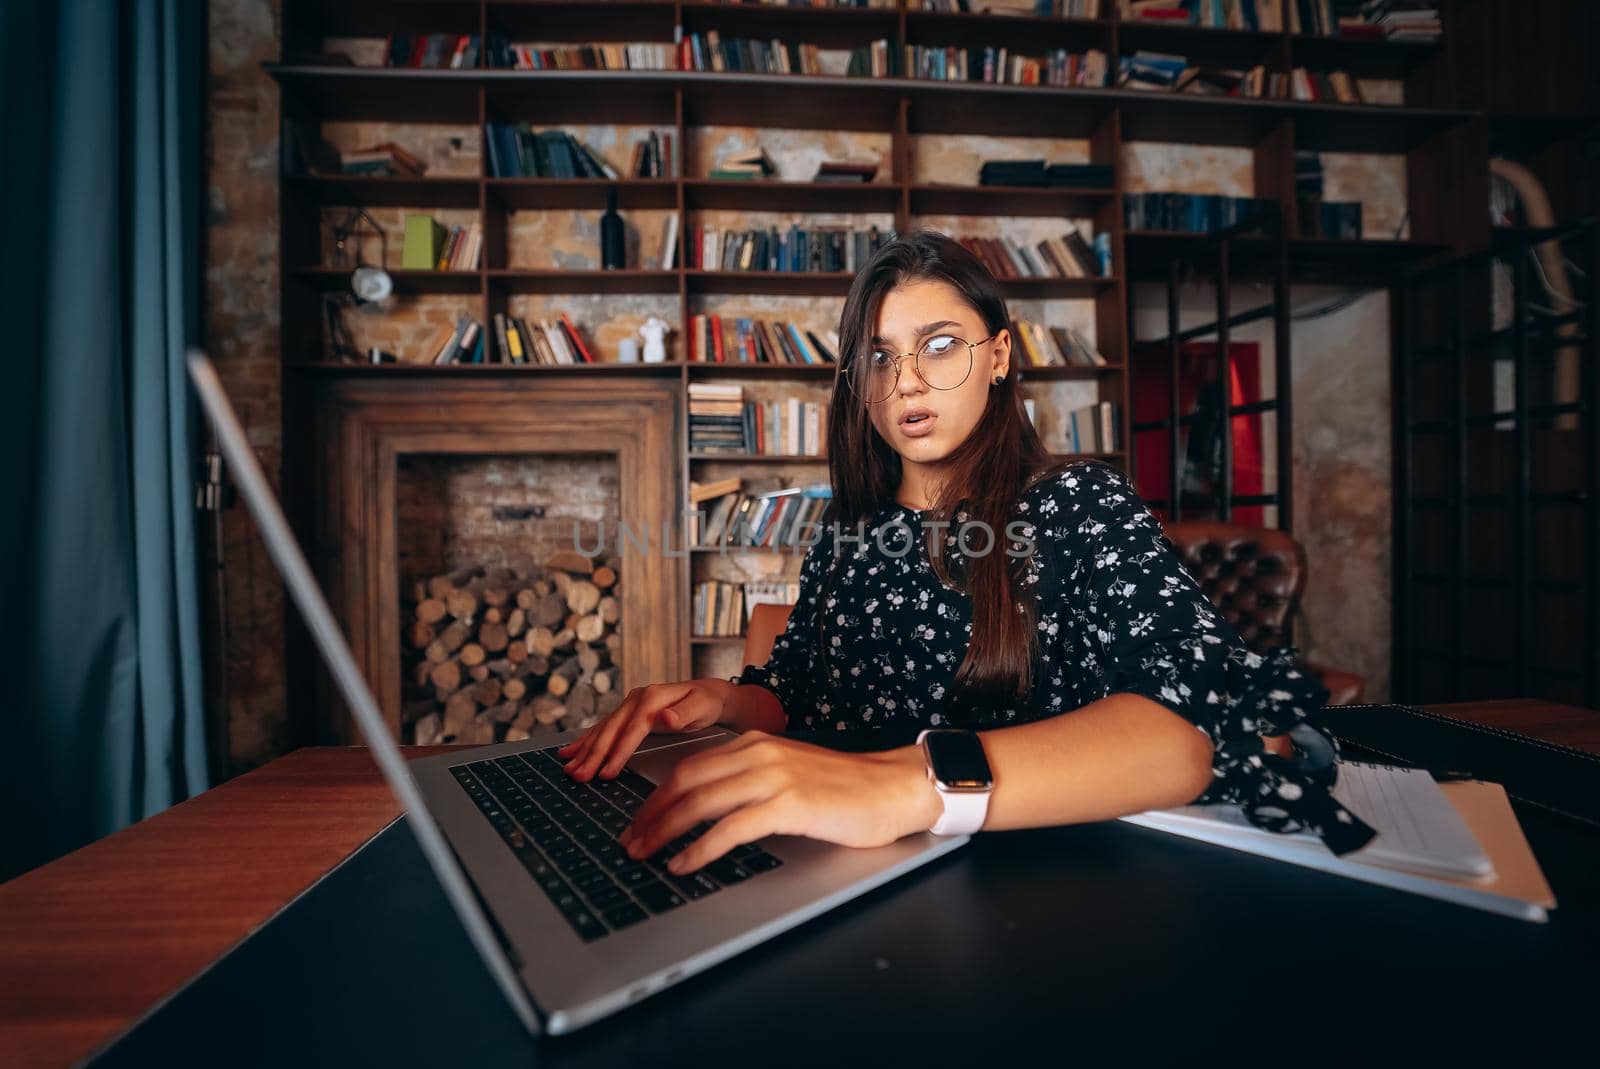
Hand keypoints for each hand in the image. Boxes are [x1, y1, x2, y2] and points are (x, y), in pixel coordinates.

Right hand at [558, 678, 734, 780]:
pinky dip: (585, 741)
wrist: (708, 693)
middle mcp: (636, 699)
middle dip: (593, 755)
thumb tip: (666, 718)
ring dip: (584, 750)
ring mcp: (628, 705)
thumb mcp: (702, 706)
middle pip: (611, 730)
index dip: (618, 752)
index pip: (632, 729)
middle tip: (579, 776)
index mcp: (652, 698)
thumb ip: (684, 713)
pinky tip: (570, 752)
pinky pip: (602, 728)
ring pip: (602, 730)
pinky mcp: (626, 713)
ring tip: (569, 769)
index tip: (607, 772)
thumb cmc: (706, 702)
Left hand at [616, 731, 944, 874]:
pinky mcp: (789, 805)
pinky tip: (684, 864)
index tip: (638, 821)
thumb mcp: (790, 774)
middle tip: (630, 842)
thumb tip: (710, 810)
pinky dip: (700, 848)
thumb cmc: (846, 789)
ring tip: (645, 855)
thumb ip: (752, 782)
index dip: (656, 796)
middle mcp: (759, 754)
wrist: (893, 787)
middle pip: (685, 781)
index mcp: (755, 744)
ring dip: (664, 831)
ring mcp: (773, 777)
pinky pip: (731, 828)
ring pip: (700, 801)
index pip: (689, 766)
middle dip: (650, 814)